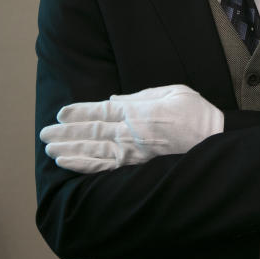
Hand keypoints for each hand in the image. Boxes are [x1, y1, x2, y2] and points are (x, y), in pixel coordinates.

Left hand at [39, 84, 223, 173]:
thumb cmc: (197, 113)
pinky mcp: (137, 165)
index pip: (101, 110)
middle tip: (44, 134)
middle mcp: (130, 130)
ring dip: (68, 148)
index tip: (61, 113)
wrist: (215, 140)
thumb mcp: (172, 92)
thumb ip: (141, 96)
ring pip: (92, 149)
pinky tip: (68, 164)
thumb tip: (113, 100)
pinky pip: (105, 167)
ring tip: (49, 149)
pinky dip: (83, 165)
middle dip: (65, 132)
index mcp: (138, 109)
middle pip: (91, 131)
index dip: (79, 111)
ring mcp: (132, 150)